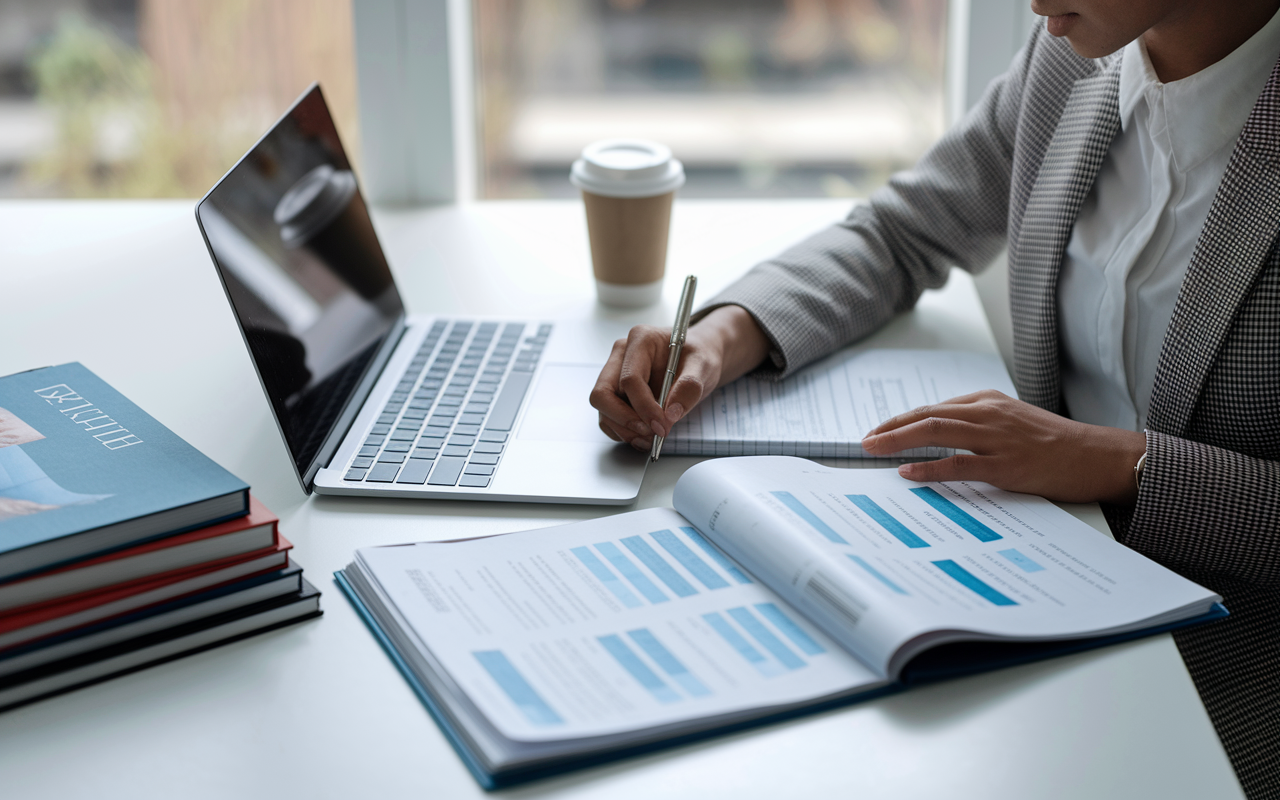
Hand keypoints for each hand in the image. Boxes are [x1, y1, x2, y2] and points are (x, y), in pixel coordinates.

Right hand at [590, 305, 769, 450]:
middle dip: (625, 420)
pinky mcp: (616, 393)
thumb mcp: (704, 365)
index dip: (644, 407)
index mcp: (640, 339)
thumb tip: (671, 413)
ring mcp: (615, 375)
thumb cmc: (698, 356)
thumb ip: (690, 386)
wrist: (697, 360)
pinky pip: (608, 417)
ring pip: (603, 409)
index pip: (629, 379)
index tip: (662, 425)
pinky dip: (624, 432)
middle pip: (603, 394)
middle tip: (651, 433)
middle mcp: (621, 356)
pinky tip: (645, 436)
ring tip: (652, 438)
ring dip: (624, 430)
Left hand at [860, 390, 1146, 504]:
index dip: (901, 420)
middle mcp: (988, 413)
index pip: (933, 409)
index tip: (878, 431)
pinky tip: (908, 472)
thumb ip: (977, 425)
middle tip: (865, 440)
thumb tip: (937, 438)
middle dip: (890, 428)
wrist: (1095, 456)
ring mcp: (996, 438)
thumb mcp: (1011, 421)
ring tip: (874, 450)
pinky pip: (958, 464)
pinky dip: (928, 467)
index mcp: (987, 402)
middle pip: (927, 415)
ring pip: (936, 432)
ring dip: (898, 441)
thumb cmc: (1054, 443)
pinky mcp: (1005, 465)